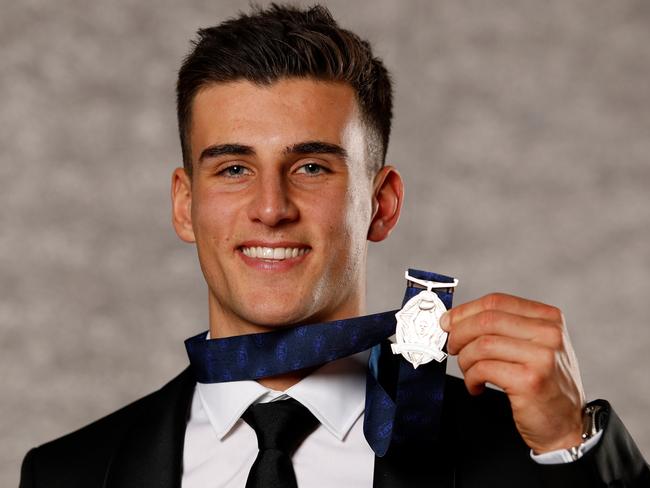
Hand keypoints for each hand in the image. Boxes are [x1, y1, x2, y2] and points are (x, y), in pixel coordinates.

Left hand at [440, 293, 585, 452]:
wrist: (566, 425)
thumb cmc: (544, 384)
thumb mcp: (534, 346)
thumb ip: (504, 328)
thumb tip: (456, 320)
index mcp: (548, 318)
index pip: (496, 302)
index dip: (465, 311)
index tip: (448, 322)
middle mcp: (549, 333)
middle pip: (487, 320)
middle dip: (459, 333)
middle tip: (452, 347)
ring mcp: (542, 356)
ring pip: (482, 345)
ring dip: (465, 360)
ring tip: (469, 372)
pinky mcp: (530, 380)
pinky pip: (484, 369)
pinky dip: (471, 378)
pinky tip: (476, 386)